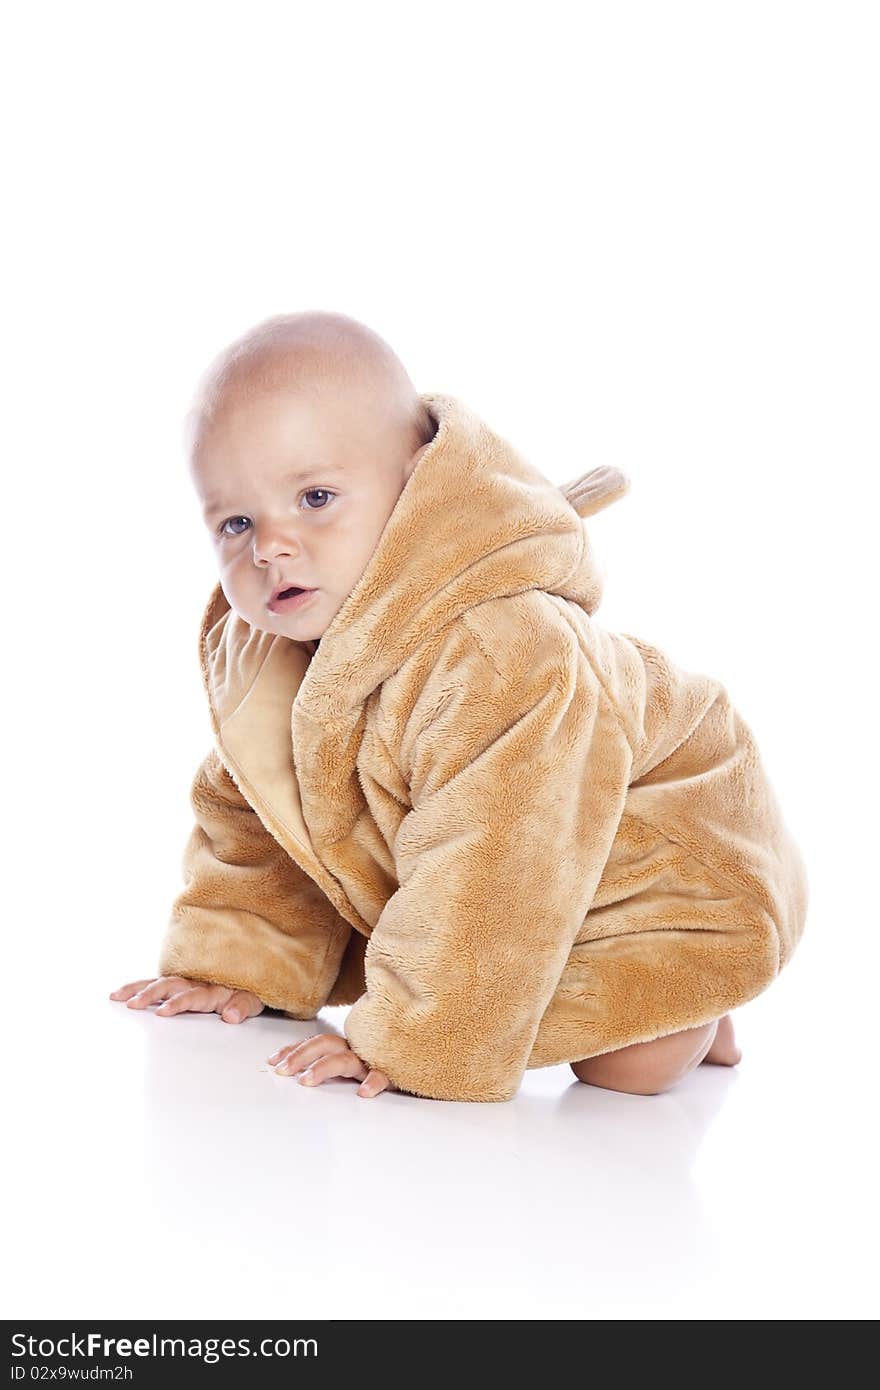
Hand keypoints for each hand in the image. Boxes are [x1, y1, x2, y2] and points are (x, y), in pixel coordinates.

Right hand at [110, 975, 264, 1023]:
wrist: (253, 974)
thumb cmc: (252, 990)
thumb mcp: (254, 1000)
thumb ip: (243, 1006)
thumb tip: (229, 1016)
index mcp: (213, 989)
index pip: (192, 996)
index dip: (178, 1003)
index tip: (162, 1013)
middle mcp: (195, 982)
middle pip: (169, 985)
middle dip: (150, 994)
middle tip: (132, 1005)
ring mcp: (186, 981)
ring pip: (158, 982)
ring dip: (137, 988)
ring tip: (116, 996)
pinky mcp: (179, 984)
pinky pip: (157, 982)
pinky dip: (139, 986)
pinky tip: (121, 993)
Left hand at [268, 1032, 395, 1097]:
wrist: (418, 1060)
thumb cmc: (381, 1067)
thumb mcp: (352, 1065)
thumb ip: (330, 1065)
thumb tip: (296, 1073)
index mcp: (345, 1046)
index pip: (315, 1043)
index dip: (293, 1050)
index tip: (272, 1062)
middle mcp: (356, 1048)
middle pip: (324, 1045)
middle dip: (300, 1056)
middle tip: (281, 1071)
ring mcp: (373, 1059)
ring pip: (346, 1059)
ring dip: (324, 1068)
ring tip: (306, 1081)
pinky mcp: (393, 1071)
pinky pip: (383, 1074)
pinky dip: (374, 1080)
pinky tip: (364, 1092)